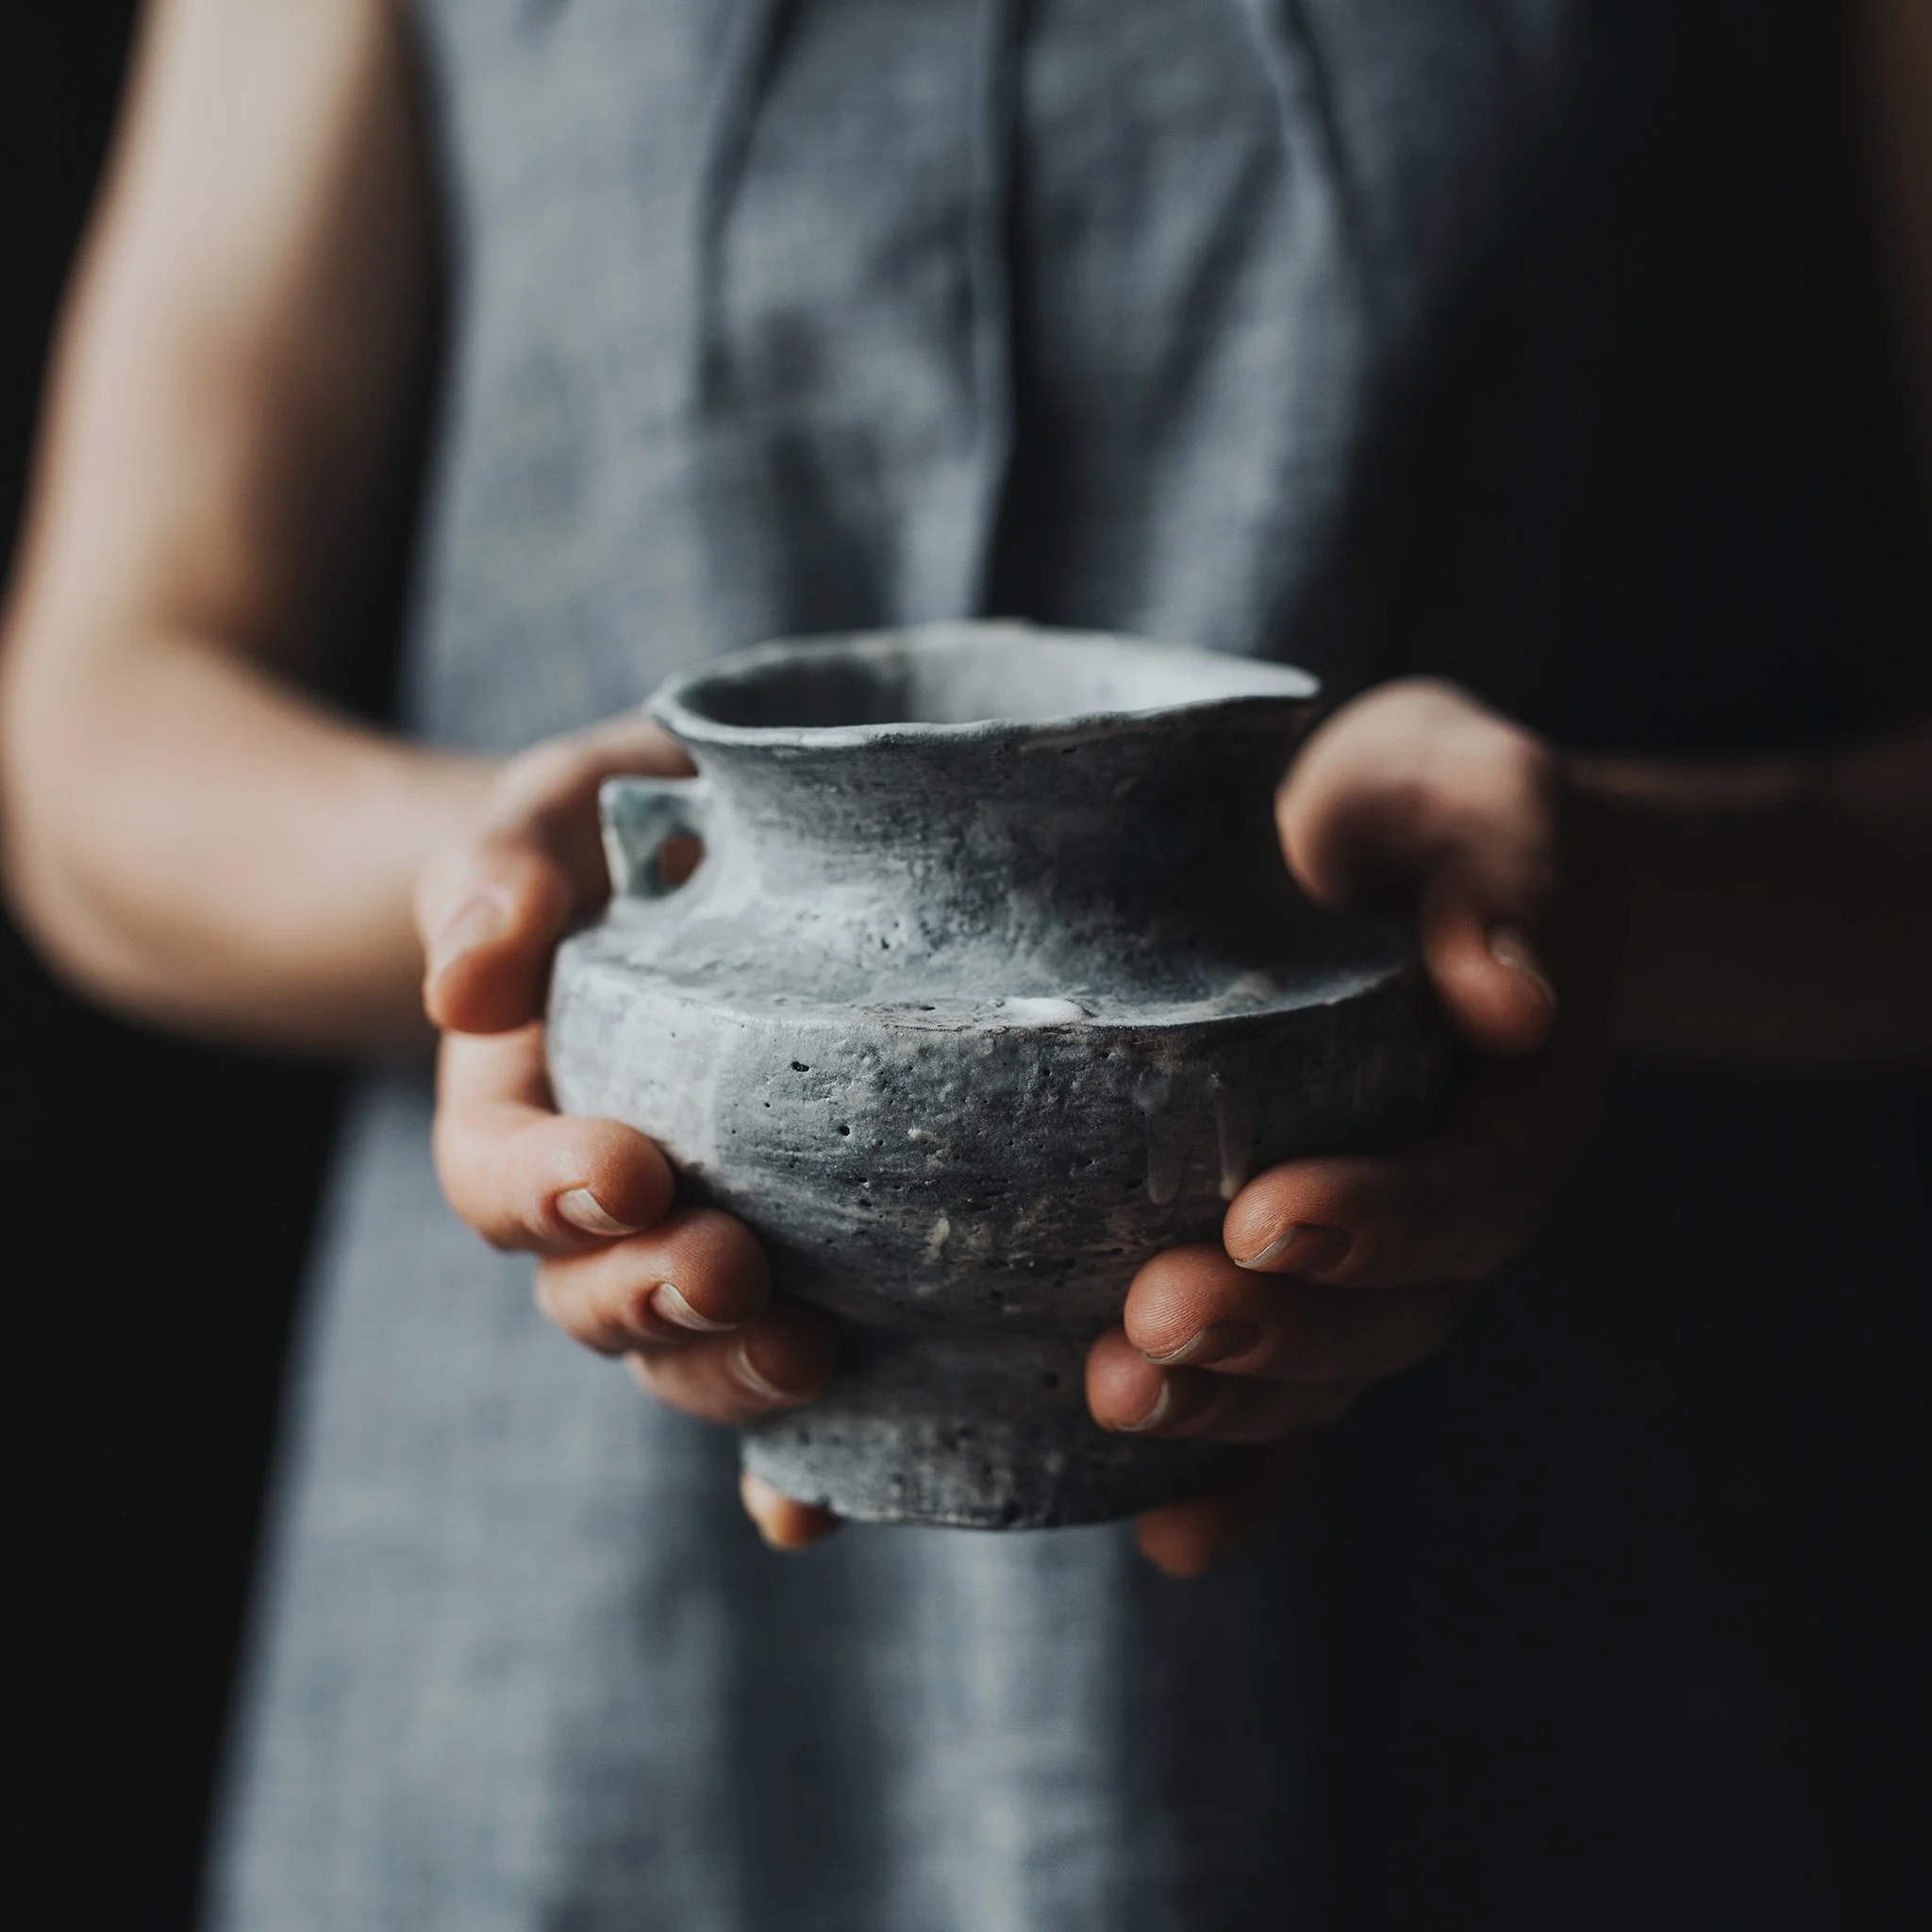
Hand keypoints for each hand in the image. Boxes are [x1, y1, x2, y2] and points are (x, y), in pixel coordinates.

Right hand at [416, 715, 840, 1549]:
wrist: (713, 859)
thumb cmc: (622, 830)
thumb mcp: (555, 814)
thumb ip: (499, 871)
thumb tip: (472, 983)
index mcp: (526, 1107)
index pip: (506, 1178)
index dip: (551, 1189)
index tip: (626, 1168)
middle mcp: (603, 1203)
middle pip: (592, 1297)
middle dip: (652, 1298)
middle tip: (733, 1273)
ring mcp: (695, 1245)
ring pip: (685, 1356)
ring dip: (732, 1377)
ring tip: (813, 1356)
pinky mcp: (802, 1267)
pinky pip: (791, 1383)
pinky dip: (800, 1459)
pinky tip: (827, 1505)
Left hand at [1087, 679, 1612, 1576]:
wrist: (1390, 851)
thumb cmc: (1430, 808)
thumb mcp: (1475, 788)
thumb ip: (1507, 875)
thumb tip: (1511, 1002)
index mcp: (1513, 1100)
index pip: (1471, 1188)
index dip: (1380, 1220)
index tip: (1261, 1214)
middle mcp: (1450, 1204)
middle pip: (1390, 1315)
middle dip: (1276, 1337)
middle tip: (1149, 1325)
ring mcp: (1375, 1259)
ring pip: (1326, 1377)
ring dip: (1228, 1408)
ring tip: (1110, 1397)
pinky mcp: (1296, 1275)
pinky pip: (1283, 1400)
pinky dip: (1236, 1477)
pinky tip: (1160, 1530)